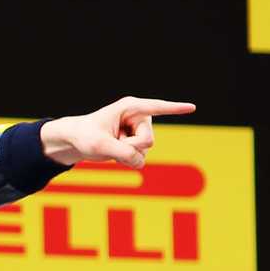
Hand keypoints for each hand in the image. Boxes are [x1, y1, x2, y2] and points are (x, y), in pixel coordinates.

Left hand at [40, 98, 196, 169]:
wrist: (77, 141)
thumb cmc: (85, 135)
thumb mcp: (100, 145)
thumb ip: (123, 153)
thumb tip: (141, 163)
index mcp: (130, 107)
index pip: (156, 107)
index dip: (175, 108)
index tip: (192, 107)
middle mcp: (138, 117)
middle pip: (148, 140)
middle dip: (130, 147)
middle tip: (111, 142)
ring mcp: (139, 131)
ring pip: (145, 151)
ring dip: (126, 155)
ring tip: (111, 146)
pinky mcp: (138, 144)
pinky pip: (140, 159)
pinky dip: (126, 161)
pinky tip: (115, 153)